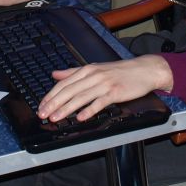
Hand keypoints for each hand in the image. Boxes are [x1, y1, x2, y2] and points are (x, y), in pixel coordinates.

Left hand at [37, 55, 172, 123]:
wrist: (144, 70)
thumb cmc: (120, 71)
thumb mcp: (95, 68)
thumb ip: (73, 72)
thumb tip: (55, 74)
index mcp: (87, 70)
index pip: (63, 83)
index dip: (51, 95)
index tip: (42, 106)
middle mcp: (93, 75)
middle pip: (69, 91)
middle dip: (54, 104)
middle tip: (43, 114)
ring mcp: (104, 84)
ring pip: (81, 97)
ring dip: (66, 109)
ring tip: (56, 118)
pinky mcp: (115, 92)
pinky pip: (99, 102)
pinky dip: (89, 110)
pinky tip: (80, 117)